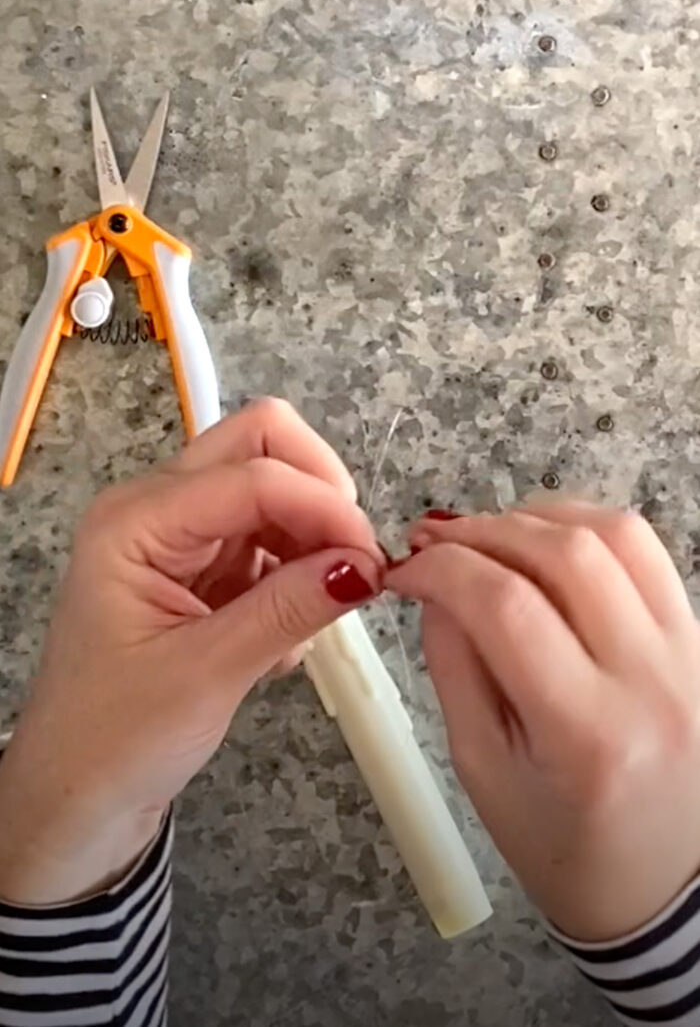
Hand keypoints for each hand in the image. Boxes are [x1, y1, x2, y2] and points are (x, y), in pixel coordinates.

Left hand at [0, 399, 382, 903]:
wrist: (77, 798)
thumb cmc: (113, 741)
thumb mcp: (207, 674)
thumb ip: (288, 610)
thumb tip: (364, 564)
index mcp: (135, 522)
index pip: (252, 475)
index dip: (323, 507)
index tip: (371, 560)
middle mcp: (156, 511)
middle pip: (259, 446)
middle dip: (319, 491)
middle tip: (353, 558)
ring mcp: (181, 537)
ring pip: (273, 489)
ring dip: (311, 536)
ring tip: (313, 614)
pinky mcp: (204, 569)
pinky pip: (271, 539)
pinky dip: (297, 572)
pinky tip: (285, 636)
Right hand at [386, 502, 699, 940]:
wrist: (667, 889)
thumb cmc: (566, 849)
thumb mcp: (483, 770)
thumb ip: (454, 667)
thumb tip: (434, 585)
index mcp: (589, 734)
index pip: (506, 606)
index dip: (442, 570)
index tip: (404, 569)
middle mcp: (654, 681)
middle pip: (565, 554)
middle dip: (483, 531)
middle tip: (435, 542)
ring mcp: (690, 653)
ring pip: (617, 534)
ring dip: (539, 517)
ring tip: (490, 537)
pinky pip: (647, 553)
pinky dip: (587, 530)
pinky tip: (545, 546)